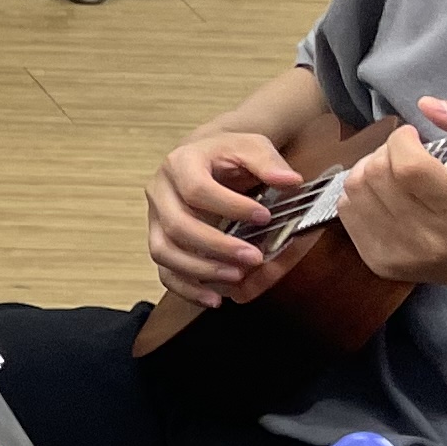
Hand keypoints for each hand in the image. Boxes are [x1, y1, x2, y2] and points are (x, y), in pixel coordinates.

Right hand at [147, 127, 302, 304]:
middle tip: (253, 257)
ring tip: (236, 277)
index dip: (230, 207)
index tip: (264, 217)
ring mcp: (156, 220)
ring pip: (164, 252)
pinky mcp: (160, 241)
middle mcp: (160, 192)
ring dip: (200, 270)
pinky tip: (215, 299)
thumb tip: (290, 182)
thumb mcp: (252, 146)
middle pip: (178, 226)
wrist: (207, 160)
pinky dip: (186, 289)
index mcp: (180, 164)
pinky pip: (164, 272)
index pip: (197, 190)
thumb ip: (269, 162)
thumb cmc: (229, 155)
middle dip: (217, 247)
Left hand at [336, 99, 446, 303]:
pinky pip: (347, 211)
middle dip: (386, 152)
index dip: (402, 140)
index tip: (414, 136)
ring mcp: (400, 254)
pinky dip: (360, 193)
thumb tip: (426, 104)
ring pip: (355, 189)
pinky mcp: (380, 262)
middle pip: (376, 175)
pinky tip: (383, 194)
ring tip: (392, 171)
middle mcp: (428, 238)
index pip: (408, 167)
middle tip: (404, 154)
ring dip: (369, 169)